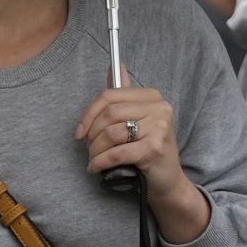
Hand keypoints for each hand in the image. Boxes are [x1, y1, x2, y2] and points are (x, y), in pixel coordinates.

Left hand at [75, 83, 206, 240]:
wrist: (166, 181)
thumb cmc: (145, 150)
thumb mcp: (136, 120)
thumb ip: (123, 97)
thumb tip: (115, 66)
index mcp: (152, 96)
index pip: (110, 96)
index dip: (88, 114)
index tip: (79, 132)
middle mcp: (160, 108)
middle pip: (108, 114)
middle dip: (91, 135)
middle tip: (89, 150)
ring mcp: (160, 127)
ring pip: (110, 133)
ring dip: (94, 151)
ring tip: (95, 160)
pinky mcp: (155, 148)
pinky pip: (116, 153)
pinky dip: (100, 162)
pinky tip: (96, 168)